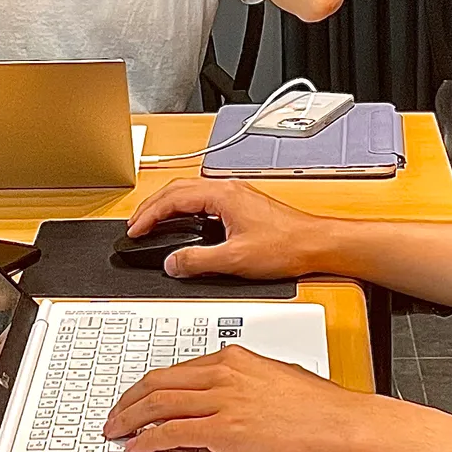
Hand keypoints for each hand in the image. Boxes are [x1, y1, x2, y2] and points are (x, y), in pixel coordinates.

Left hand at [102, 343, 371, 451]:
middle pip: (158, 382)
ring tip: (116, 432)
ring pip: (159, 404)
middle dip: (129, 401)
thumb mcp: (275, 381)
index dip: (147, 385)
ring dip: (130, 420)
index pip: (176, 369)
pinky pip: (173, 433)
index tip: (135, 397)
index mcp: (234, 359)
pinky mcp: (226, 431)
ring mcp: (223, 401)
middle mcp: (224, 373)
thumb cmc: (320, 410)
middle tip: (114, 416)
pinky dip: (149, 440)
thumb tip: (222, 400)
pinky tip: (139, 447)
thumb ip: (244, 385)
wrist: (342, 426)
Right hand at [127, 178, 330, 278]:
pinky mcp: (242, 205)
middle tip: (136, 226)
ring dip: (168, 206)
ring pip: (190, 193)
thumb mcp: (235, 259)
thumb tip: (172, 262)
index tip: (135, 229)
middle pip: (178, 189)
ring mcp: (236, 195)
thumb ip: (198, 261)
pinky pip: (203, 200)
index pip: (174, 198)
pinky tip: (182, 224)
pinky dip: (184, 210)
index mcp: (223, 195)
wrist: (316, 245)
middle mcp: (229, 189)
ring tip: (152, 224)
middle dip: (152, 207)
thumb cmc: (286, 246)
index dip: (149, 214)